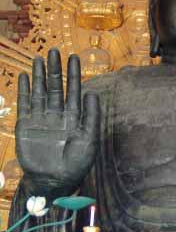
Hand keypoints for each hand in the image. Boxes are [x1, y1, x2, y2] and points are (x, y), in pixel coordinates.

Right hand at [16, 49, 99, 197]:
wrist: (54, 181)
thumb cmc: (76, 164)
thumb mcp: (89, 140)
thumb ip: (92, 117)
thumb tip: (93, 93)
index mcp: (74, 117)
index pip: (74, 90)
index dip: (74, 74)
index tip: (75, 57)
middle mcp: (58, 114)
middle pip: (56, 87)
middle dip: (56, 69)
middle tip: (55, 51)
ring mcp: (41, 118)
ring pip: (40, 92)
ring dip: (40, 75)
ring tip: (40, 58)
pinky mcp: (26, 125)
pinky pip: (25, 104)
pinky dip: (25, 90)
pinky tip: (26, 76)